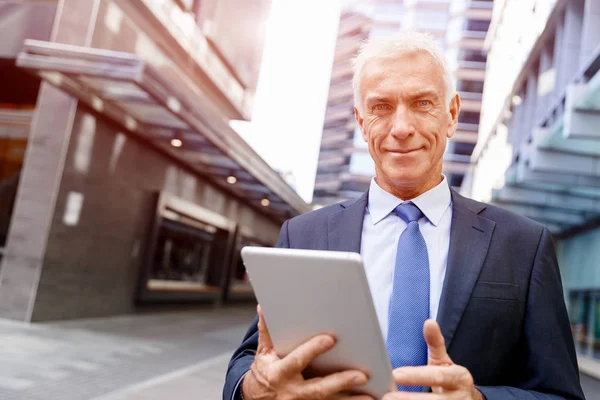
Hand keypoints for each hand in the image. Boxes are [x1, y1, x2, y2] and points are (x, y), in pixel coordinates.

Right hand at [242, 305, 373, 399]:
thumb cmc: (264, 374)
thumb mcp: (263, 354)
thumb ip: (267, 332)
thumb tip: (263, 307)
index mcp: (280, 373)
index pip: (297, 360)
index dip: (312, 350)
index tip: (330, 338)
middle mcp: (292, 391)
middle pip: (318, 388)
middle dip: (340, 382)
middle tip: (361, 376)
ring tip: (370, 395)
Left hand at [383, 320, 483, 399]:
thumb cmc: (450, 378)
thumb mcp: (444, 361)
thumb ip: (435, 343)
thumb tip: (429, 322)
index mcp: (459, 378)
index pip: (437, 376)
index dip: (416, 376)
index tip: (395, 375)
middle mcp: (459, 397)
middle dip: (409, 399)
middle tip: (387, 396)